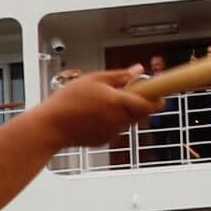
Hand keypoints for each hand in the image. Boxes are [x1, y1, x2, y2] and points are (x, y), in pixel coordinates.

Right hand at [42, 70, 156, 148]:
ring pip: (127, 120)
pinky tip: (92, 115)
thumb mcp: (93, 79)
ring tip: (100, 103)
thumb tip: (137, 70)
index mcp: (118, 102)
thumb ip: (119, 76)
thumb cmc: (66, 102)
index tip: (159, 91)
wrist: (50, 127)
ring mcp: (112, 132)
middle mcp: (119, 120)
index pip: (150, 103)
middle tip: (124, 92)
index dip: (158, 97)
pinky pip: (115, 129)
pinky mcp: (104, 140)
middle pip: (141, 112)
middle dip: (137, 102)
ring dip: (122, 111)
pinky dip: (109, 121)